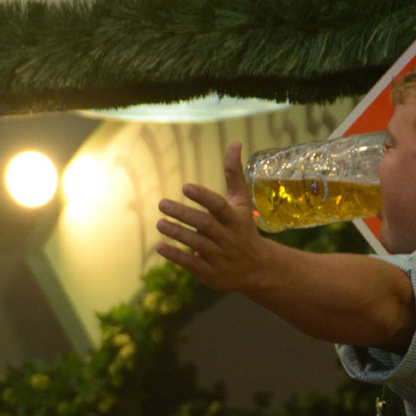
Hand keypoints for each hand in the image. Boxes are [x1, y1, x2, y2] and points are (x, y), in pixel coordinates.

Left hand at [156, 142, 267, 290]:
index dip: (203, 197)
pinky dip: (175, 255)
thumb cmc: (244, 227)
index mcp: (236, 219)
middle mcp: (229, 238)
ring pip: (197, 243)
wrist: (256, 268)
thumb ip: (234, 174)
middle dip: (183, 214)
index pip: (219, 206)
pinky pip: (191, 264)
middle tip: (162, 203)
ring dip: (177, 233)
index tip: (186, 187)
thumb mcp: (242, 201)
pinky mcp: (210, 273)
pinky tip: (160, 246)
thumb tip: (235, 142)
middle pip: (205, 225)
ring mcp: (220, 257)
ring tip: (159, 223)